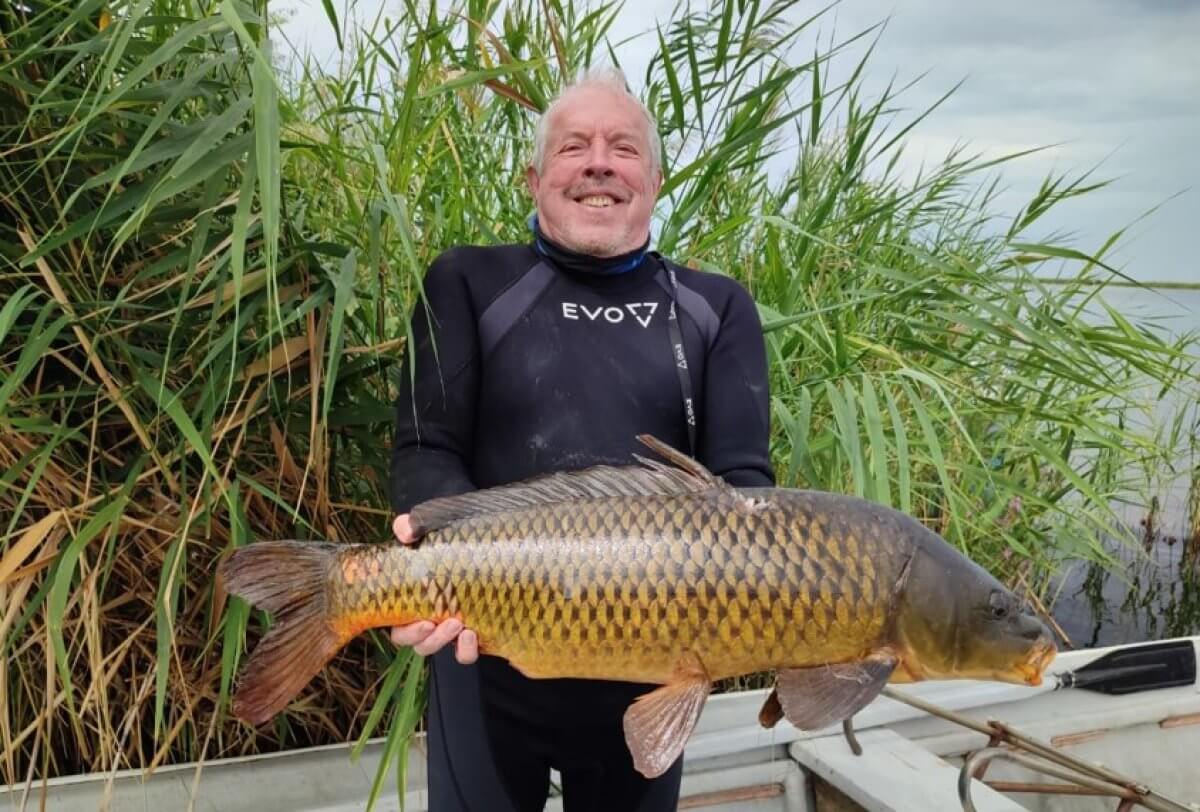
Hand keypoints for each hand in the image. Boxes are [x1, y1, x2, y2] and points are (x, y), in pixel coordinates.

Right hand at [389, 513, 477, 663]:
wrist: (496, 542)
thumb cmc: (458, 536)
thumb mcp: (435, 525)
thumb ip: (413, 525)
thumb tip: (405, 533)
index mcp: (414, 597)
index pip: (397, 625)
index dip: (404, 630)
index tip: (422, 619)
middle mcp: (430, 616)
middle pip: (415, 642)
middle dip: (424, 638)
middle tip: (436, 622)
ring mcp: (451, 626)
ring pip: (436, 648)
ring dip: (442, 642)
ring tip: (459, 626)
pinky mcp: (473, 631)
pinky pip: (464, 654)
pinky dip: (465, 650)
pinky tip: (472, 635)